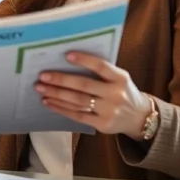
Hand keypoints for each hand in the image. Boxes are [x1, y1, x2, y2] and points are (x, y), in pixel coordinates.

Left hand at [37, 51, 151, 139]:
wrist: (139, 117)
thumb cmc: (121, 91)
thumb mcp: (119, 78)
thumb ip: (101, 72)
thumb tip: (66, 62)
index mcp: (120, 78)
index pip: (101, 67)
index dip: (84, 60)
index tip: (66, 55)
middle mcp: (115, 94)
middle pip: (84, 85)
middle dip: (61, 80)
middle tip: (42, 76)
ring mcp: (109, 110)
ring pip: (78, 101)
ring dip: (57, 94)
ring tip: (41, 89)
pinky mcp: (102, 124)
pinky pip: (78, 115)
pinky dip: (61, 108)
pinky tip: (49, 102)